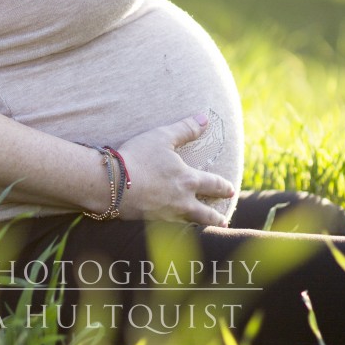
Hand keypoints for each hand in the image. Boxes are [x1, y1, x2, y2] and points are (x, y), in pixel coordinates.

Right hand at [116, 114, 233, 225]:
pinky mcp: (150, 221)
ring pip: (189, 222)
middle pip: (205, 213)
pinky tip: (174, 224)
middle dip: (216, 217)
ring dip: (199, 223)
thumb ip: (185, 128)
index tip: (231, 189)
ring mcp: (166, 214)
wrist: (112, 184)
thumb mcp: (162, 137)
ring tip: (204, 226)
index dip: (224, 187)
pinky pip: (169, 226)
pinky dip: (177, 226)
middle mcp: (181, 201)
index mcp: (188, 180)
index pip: (213, 184)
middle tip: (224, 221)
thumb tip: (205, 118)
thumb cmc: (139, 157)